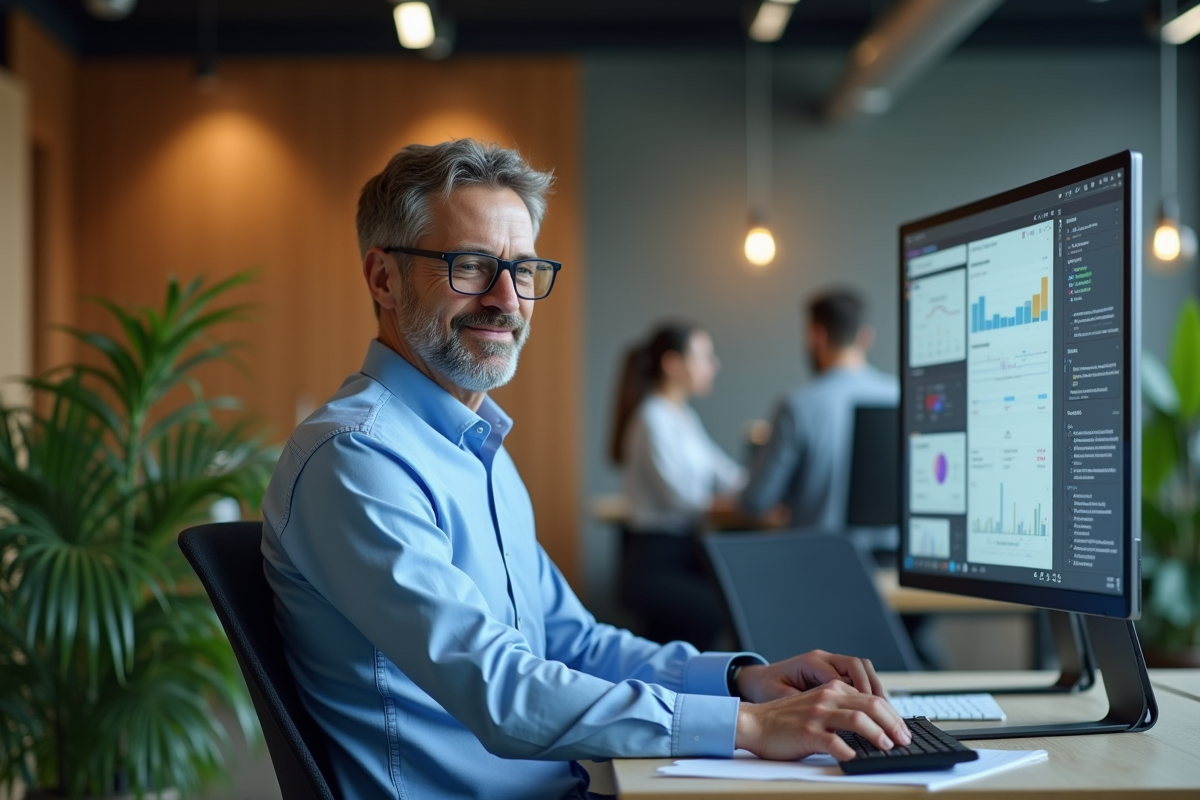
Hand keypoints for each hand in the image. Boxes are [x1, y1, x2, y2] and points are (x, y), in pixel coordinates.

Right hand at [734, 680, 909, 761]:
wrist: (754, 723)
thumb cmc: (785, 721)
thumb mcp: (815, 706)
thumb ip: (839, 710)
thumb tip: (871, 726)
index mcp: (831, 689)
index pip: (870, 697)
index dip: (891, 714)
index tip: (901, 729)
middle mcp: (826, 698)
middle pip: (870, 705)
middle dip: (892, 723)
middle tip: (904, 739)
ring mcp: (817, 715)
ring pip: (857, 719)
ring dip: (878, 734)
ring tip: (888, 746)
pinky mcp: (807, 732)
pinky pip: (834, 742)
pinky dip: (849, 751)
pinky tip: (857, 758)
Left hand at [736, 649, 884, 703]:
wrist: (756, 680)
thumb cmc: (766, 688)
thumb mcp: (780, 697)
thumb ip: (802, 703)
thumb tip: (825, 715)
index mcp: (810, 662)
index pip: (841, 675)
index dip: (856, 693)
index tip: (866, 714)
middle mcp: (822, 659)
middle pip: (858, 665)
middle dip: (873, 688)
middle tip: (885, 712)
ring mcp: (829, 663)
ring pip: (862, 668)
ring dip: (875, 688)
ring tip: (886, 711)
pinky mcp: (832, 672)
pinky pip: (857, 676)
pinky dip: (868, 690)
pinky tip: (875, 710)